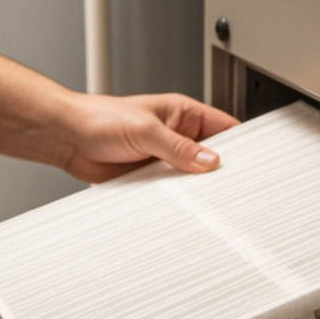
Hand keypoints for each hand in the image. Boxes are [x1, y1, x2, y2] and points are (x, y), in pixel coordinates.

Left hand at [59, 94, 238, 183]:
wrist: (68, 137)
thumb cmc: (99, 118)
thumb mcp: (146, 130)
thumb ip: (179, 147)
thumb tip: (209, 161)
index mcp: (183, 114)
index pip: (224, 128)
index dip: (240, 144)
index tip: (251, 162)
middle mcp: (176, 136)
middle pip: (210, 157)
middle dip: (218, 171)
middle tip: (227, 187)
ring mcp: (164, 158)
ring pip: (191, 177)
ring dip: (194, 187)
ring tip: (203, 198)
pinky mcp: (150, 177)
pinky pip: (171, 191)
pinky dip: (176, 198)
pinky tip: (180, 204)